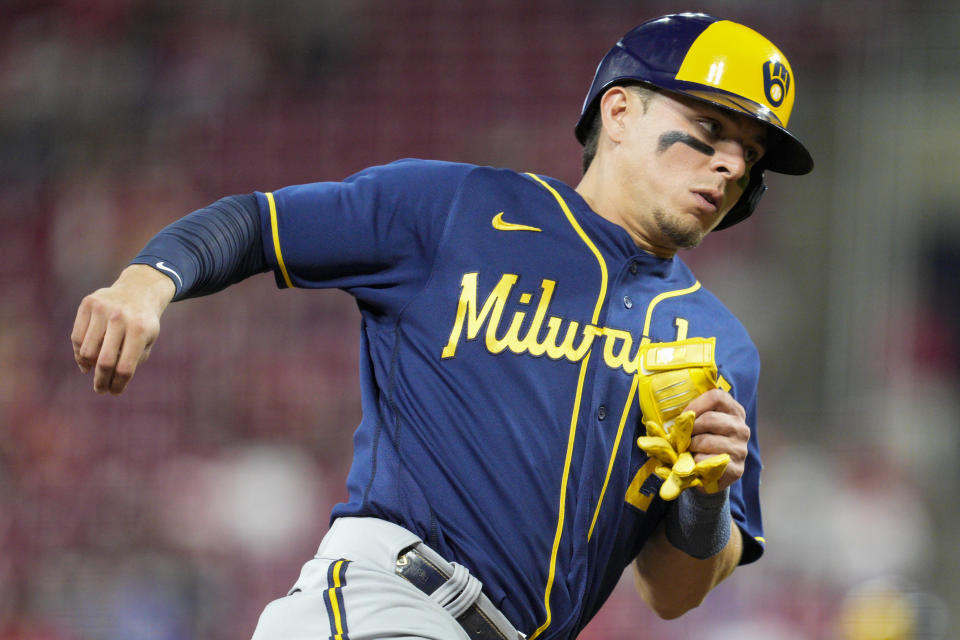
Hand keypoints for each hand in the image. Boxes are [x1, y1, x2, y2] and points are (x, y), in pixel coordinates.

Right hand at [71, 264, 175, 394]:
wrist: (138, 290)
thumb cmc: (143, 322)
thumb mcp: (147, 340)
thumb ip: (132, 359)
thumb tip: (111, 380)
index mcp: (140, 330)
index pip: (125, 367)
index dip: (118, 384)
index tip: (113, 393)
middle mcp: (120, 318)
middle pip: (104, 361)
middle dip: (101, 381)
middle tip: (100, 390)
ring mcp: (103, 309)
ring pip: (87, 350)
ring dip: (88, 366)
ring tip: (92, 372)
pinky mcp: (88, 304)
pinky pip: (77, 336)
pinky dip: (79, 352)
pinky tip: (85, 359)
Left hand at [683, 388, 749, 492]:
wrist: (710, 473)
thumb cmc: (701, 442)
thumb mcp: (697, 425)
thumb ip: (686, 418)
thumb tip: (655, 425)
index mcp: (733, 411)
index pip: (716, 397)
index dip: (695, 405)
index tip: (682, 417)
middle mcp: (741, 428)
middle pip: (710, 419)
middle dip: (689, 430)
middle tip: (680, 439)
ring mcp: (741, 449)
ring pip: (707, 441)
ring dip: (690, 447)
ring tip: (687, 451)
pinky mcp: (737, 469)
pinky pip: (708, 462)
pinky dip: (696, 463)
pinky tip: (695, 464)